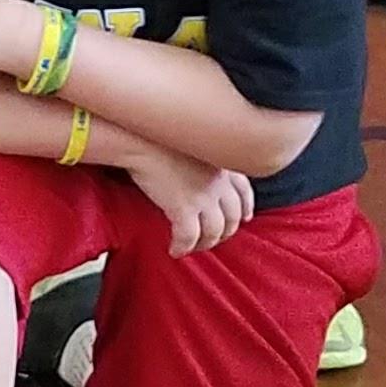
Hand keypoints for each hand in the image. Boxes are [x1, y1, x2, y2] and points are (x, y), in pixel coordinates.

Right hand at [125, 150, 255, 255]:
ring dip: (205, 244)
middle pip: (232, 217)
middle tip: (213, 238)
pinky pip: (189, 237)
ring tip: (193, 247)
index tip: (245, 217)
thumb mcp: (193, 144)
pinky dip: (183, 247)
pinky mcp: (183, 208)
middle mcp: (219, 182)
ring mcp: (203, 196)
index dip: (246, 208)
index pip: (244, 191)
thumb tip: (198, 172)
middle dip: (225, 232)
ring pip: (214, 232)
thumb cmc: (157, 137)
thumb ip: (204, 159)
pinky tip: (175, 250)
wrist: (139, 138)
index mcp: (223, 164)